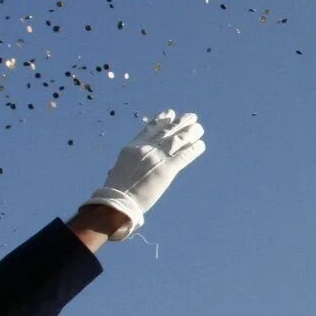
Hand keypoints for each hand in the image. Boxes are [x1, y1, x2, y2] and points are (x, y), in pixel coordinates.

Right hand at [81, 110, 206, 239]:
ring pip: (178, 140)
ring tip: (199, 128)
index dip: (162, 119)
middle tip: (191, 117)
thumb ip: (125, 165)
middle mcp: (146, 148)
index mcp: (132, 147)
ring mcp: (157, 158)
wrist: (118, 201)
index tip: (171, 113)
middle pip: (167, 131)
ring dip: (190, 132)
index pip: (150, 128)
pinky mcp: (167, 170)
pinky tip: (201, 145)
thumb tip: (114, 171)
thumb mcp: (118, 170)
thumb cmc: (116, 191)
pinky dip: (194, 149)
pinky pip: (185, 155)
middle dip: (181, 123)